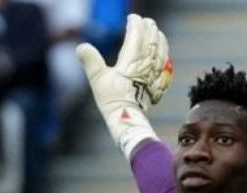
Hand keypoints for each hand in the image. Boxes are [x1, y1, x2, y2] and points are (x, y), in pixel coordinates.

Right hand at [76, 13, 171, 156]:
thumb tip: (81, 47)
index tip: (132, 18)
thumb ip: (91, 61)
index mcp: (131, 59)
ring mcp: (155, 73)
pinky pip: (165, 64)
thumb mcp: (97, 79)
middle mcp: (146, 63)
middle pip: (151, 39)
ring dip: (159, 39)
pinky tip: (163, 53)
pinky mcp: (159, 83)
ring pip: (161, 50)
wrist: (128, 119)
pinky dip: (164, 54)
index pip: (136, 34)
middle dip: (149, 28)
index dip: (135, 24)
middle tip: (145, 22)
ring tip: (156, 33)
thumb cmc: (112, 99)